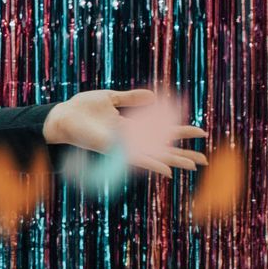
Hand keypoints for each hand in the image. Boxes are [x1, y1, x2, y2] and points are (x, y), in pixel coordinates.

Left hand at [43, 89, 208, 176]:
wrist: (61, 117)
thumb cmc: (81, 109)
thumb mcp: (110, 98)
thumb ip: (131, 99)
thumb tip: (153, 97)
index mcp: (131, 128)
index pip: (162, 131)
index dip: (181, 131)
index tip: (202, 132)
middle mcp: (130, 140)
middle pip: (163, 148)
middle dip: (184, 153)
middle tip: (205, 161)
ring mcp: (124, 146)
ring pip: (156, 155)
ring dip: (174, 160)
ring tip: (194, 165)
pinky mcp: (115, 149)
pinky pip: (137, 158)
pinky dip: (152, 164)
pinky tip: (166, 171)